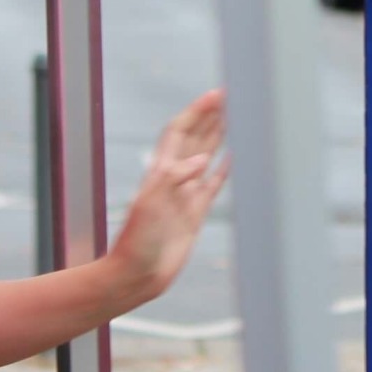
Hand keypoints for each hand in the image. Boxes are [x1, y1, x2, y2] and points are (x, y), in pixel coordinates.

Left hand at [108, 90, 229, 305]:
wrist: (136, 276)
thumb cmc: (136, 243)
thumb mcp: (150, 207)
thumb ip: (174, 179)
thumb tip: (203, 159)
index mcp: (160, 170)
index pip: (180, 131)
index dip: (197, 112)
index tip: (216, 95)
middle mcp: (174, 177)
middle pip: (195, 137)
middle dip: (211, 116)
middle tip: (231, 95)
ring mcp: (185, 194)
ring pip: (206, 155)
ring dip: (219, 135)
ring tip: (235, 116)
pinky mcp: (196, 212)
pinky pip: (214, 184)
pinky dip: (225, 168)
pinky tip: (235, 157)